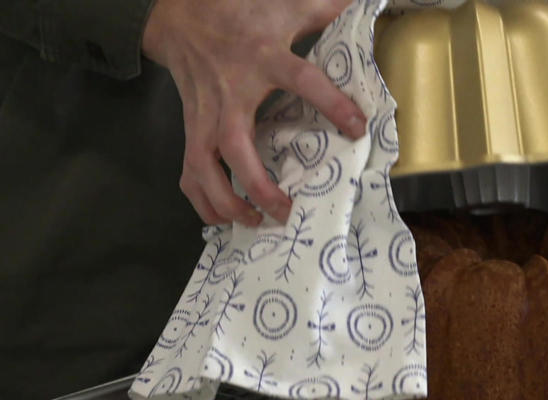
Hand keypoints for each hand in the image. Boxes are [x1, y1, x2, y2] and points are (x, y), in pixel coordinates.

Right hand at [142, 0, 365, 225]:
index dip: (330, 103)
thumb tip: (362, 3)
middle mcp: (230, 93)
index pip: (301, 80)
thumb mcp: (283, 7)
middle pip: (234, 144)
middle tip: (285, 210)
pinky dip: (201, 200)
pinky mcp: (190, 129)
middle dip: (257, 182)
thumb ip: (322, 10)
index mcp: (262, 58)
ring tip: (253, 222)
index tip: (358, 127)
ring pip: (203, 165)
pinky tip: (222, 219)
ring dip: (225, 200)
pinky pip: (188, 171)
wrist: (179, 18)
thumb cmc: (239, 15)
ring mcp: (204, 115)